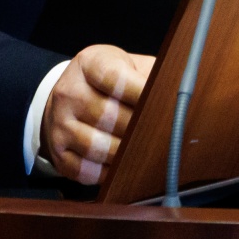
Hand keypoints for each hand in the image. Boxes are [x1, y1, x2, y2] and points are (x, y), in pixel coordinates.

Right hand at [41, 45, 154, 185]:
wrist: (68, 94)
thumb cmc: (108, 81)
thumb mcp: (126, 65)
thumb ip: (151, 75)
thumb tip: (180, 95)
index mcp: (89, 64)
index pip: (116, 79)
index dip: (142, 93)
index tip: (165, 105)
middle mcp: (68, 92)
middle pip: (109, 116)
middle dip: (139, 128)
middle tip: (163, 136)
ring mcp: (59, 123)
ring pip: (97, 147)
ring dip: (126, 154)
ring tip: (146, 153)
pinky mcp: (57, 151)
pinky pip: (85, 170)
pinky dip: (107, 174)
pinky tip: (123, 168)